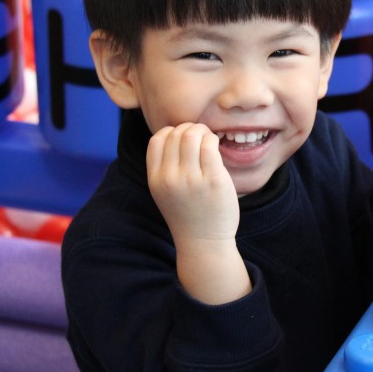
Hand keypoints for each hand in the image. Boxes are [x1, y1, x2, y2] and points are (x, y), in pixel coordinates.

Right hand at [147, 122, 249, 303]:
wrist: (204, 242)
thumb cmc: (188, 214)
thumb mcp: (165, 191)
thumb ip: (166, 166)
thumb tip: (178, 132)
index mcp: (155, 179)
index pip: (156, 140)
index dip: (171, 132)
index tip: (183, 139)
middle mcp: (170, 178)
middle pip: (176, 134)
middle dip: (190, 129)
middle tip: (201, 137)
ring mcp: (191, 179)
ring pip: (192, 136)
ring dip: (202, 132)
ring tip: (209, 141)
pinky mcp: (213, 180)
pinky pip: (210, 146)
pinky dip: (213, 140)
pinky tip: (216, 148)